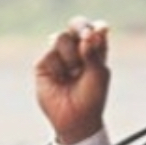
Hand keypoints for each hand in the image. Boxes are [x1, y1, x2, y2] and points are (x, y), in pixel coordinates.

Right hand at [33, 15, 110, 144]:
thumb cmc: (92, 97)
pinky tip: (61, 79)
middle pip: (76, 25)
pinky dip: (58, 67)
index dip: (96, 27)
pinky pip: (49, 54)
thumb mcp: (99, 74)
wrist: (75, 119)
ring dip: (71, 55)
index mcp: (94, 49)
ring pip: (61, 37)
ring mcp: (59, 55)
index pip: (94, 29)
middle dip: (80, 27)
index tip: (101, 29)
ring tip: (74, 72)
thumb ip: (94, 53)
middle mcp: (76, 49)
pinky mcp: (43, 64)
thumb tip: (87, 34)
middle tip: (86, 36)